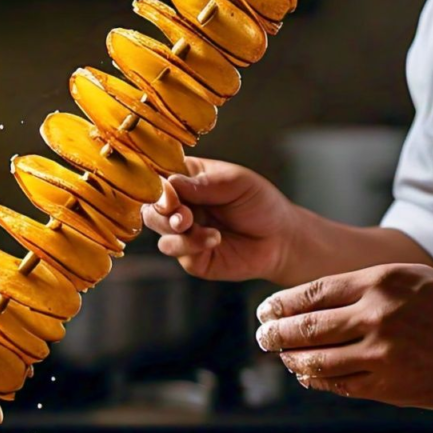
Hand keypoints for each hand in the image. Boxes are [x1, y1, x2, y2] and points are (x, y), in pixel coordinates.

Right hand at [142, 156, 297, 281]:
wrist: (281, 238)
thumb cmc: (259, 203)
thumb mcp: (235, 183)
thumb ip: (202, 185)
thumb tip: (168, 184)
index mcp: (187, 178)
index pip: (158, 176)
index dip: (157, 184)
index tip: (168, 191)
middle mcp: (181, 204)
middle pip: (151, 206)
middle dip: (161, 210)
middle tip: (181, 214)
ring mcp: (183, 232)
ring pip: (158, 230)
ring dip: (174, 229)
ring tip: (195, 224)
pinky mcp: (190, 257)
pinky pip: (176, 251)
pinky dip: (191, 245)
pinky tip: (214, 239)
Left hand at [254, 264, 432, 409]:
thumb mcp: (408, 278)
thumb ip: (362, 290)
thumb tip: (312, 306)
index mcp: (379, 281)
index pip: (312, 293)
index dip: (282, 305)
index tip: (265, 311)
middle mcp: (377, 314)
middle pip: (307, 327)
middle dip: (277, 334)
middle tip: (262, 337)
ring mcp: (383, 354)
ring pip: (318, 361)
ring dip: (294, 361)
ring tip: (284, 358)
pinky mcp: (392, 386)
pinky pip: (342, 386)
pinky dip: (320, 382)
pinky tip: (311, 378)